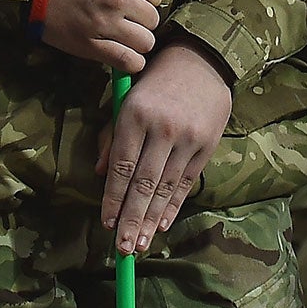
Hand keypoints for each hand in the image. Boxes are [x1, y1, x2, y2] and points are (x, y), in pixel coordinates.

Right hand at [41, 0, 160, 73]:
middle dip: (142, 21)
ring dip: (137, 42)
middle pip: (153, 19)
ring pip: (146, 42)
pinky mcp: (94, 46)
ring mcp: (106, 22)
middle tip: (126, 19)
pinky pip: (130, 62)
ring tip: (124, 36)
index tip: (133, 0)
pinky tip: (123, 54)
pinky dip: (131, 62)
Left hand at [98, 40, 232, 254]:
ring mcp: (187, 138)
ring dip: (151, 220)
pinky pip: (186, 183)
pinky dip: (173, 206)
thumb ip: (112, 135)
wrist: (202, 59)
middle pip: (144, 183)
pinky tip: (162, 225)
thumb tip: (100, 172)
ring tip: (139, 244)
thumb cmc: (154, 80)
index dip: (112, 198)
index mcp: (136, 114)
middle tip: (122, 248)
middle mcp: (162, 128)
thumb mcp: (126, 98)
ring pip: (165, 187)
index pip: (122, 165)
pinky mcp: (206, 146)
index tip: (104, 223)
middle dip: (131, 218)